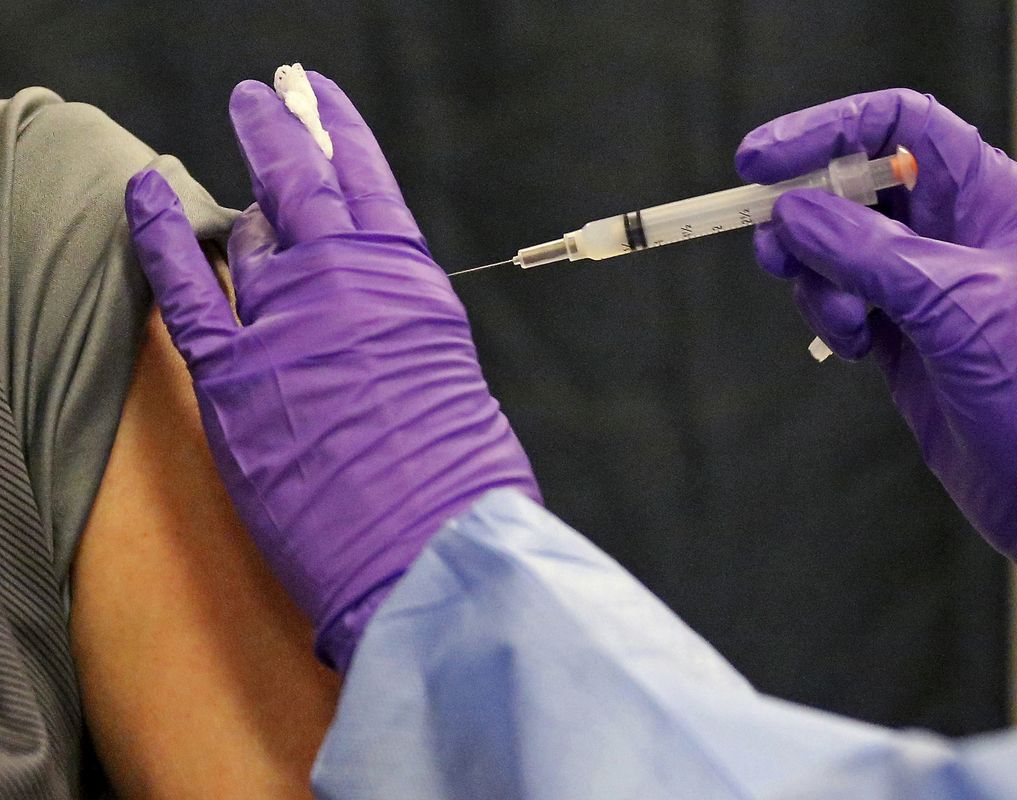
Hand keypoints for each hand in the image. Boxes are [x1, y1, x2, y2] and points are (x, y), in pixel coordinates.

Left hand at [124, 73, 539, 671]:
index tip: (319, 98)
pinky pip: (184, 287)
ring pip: (251, 234)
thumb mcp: (454, 383)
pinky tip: (143, 194)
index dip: (339, 132)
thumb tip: (371, 330)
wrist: (428, 551)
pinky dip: (158, 235)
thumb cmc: (462, 484)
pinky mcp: (234, 377)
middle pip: (304, 184)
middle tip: (268, 96)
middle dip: (283, 129)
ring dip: (247, 198)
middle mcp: (348, 283)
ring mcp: (286, 321)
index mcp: (412, 284)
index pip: (369, 184)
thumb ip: (406, 338)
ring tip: (244, 166)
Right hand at [737, 88, 1016, 651]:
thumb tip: (792, 210)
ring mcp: (925, 282)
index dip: (827, 129)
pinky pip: (839, 297)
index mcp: (990, 198)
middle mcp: (957, 230)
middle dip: (806, 214)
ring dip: (818, 278)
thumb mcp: (954, 307)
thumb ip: (868, 251)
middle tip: (772, 247)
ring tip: (846, 324)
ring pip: (836, 246)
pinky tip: (856, 349)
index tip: (760, 159)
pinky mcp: (902, 331)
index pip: (900, 125)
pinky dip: (828, 315)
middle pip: (855, 185)